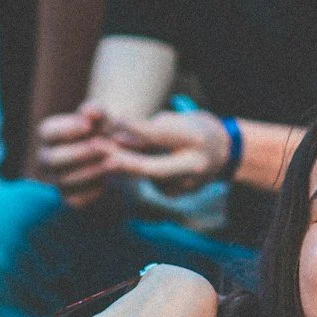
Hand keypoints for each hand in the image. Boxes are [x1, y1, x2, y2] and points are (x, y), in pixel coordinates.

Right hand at [35, 106, 120, 207]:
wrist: (119, 163)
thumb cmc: (105, 134)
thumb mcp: (104, 121)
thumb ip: (97, 113)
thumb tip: (90, 112)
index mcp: (50, 136)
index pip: (47, 131)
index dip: (66, 129)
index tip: (88, 126)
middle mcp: (47, 160)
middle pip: (52, 159)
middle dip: (79, 153)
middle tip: (104, 147)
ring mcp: (56, 181)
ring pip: (64, 181)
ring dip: (90, 171)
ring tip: (113, 163)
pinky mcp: (69, 200)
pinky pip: (76, 200)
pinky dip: (93, 191)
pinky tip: (108, 182)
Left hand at [100, 108, 233, 194]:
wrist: (221, 151)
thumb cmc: (192, 129)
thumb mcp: (175, 121)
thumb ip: (148, 130)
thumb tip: (115, 136)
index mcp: (194, 140)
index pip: (158, 135)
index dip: (133, 130)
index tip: (110, 125)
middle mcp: (194, 166)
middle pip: (151, 168)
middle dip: (121, 160)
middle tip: (95, 148)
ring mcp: (188, 185)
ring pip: (146, 176)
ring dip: (129, 164)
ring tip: (128, 150)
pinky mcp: (178, 195)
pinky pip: (150, 183)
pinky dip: (143, 172)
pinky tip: (151, 163)